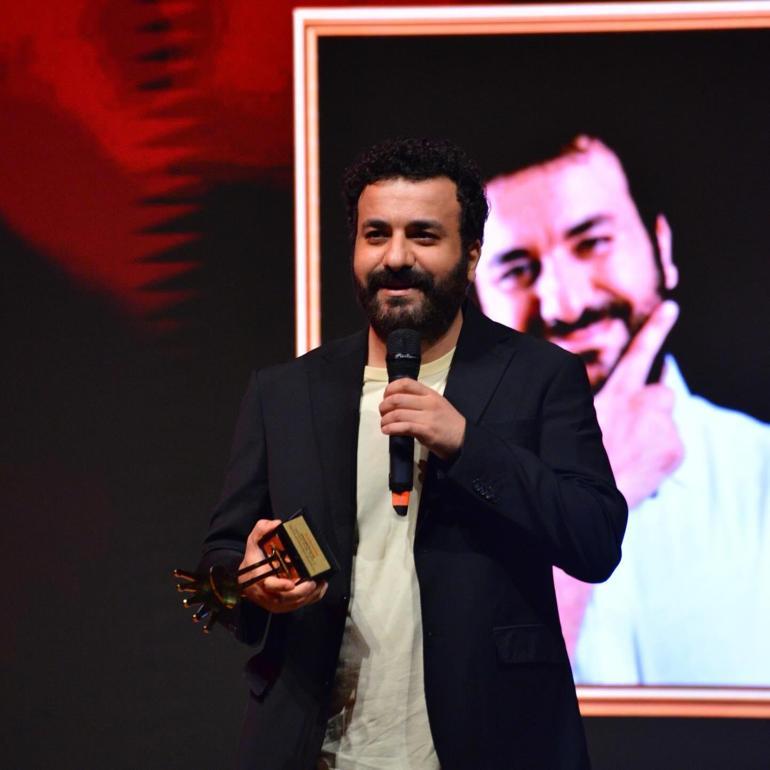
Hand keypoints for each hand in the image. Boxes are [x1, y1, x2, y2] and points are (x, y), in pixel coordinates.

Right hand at [238, 519, 326, 612]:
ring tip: (321, 583)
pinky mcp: (283, 606)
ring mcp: (275, 602)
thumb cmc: (253, 560)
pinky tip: (319, 588)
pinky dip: (311, 598)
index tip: (290, 584)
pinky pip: (299, 605)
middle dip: (301, 591)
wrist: (248, 579)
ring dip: (309, 595)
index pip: (269, 586)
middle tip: (313, 582)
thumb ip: (262, 530)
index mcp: (259, 578)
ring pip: (294, 603)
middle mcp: (266, 594)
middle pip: (285, 598)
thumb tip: (276, 524)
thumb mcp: (254, 541)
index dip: (280, 586)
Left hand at [379, 378, 465, 459]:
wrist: (464, 438)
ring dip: (385, 420)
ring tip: (384, 424)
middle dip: (384, 406)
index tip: (386, 396)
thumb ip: (419, 400)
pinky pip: (403, 427)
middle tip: (383, 413)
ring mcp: (427, 417)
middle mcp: (428, 402)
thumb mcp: (436, 404)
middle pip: (397, 399)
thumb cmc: (448, 423)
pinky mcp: (426, 431)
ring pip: (397, 413)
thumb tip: (397, 401)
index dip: (390, 389)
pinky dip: (391, 428)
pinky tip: (387, 430)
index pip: (405, 383)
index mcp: (429, 394)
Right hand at [594, 300, 683, 508]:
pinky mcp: (675, 446)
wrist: (586, 494)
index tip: (672, 307)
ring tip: (628, 456)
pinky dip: (660, 454)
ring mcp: (663, 424)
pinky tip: (640, 466)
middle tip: (631, 432)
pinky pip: (672, 444)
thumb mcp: (577, 418)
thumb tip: (615, 404)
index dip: (657, 328)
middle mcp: (644, 402)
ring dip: (654, 434)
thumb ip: (599, 402)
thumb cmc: (578, 456)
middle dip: (652, 408)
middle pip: (661, 393)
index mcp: (617, 393)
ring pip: (666, 423)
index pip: (639, 353)